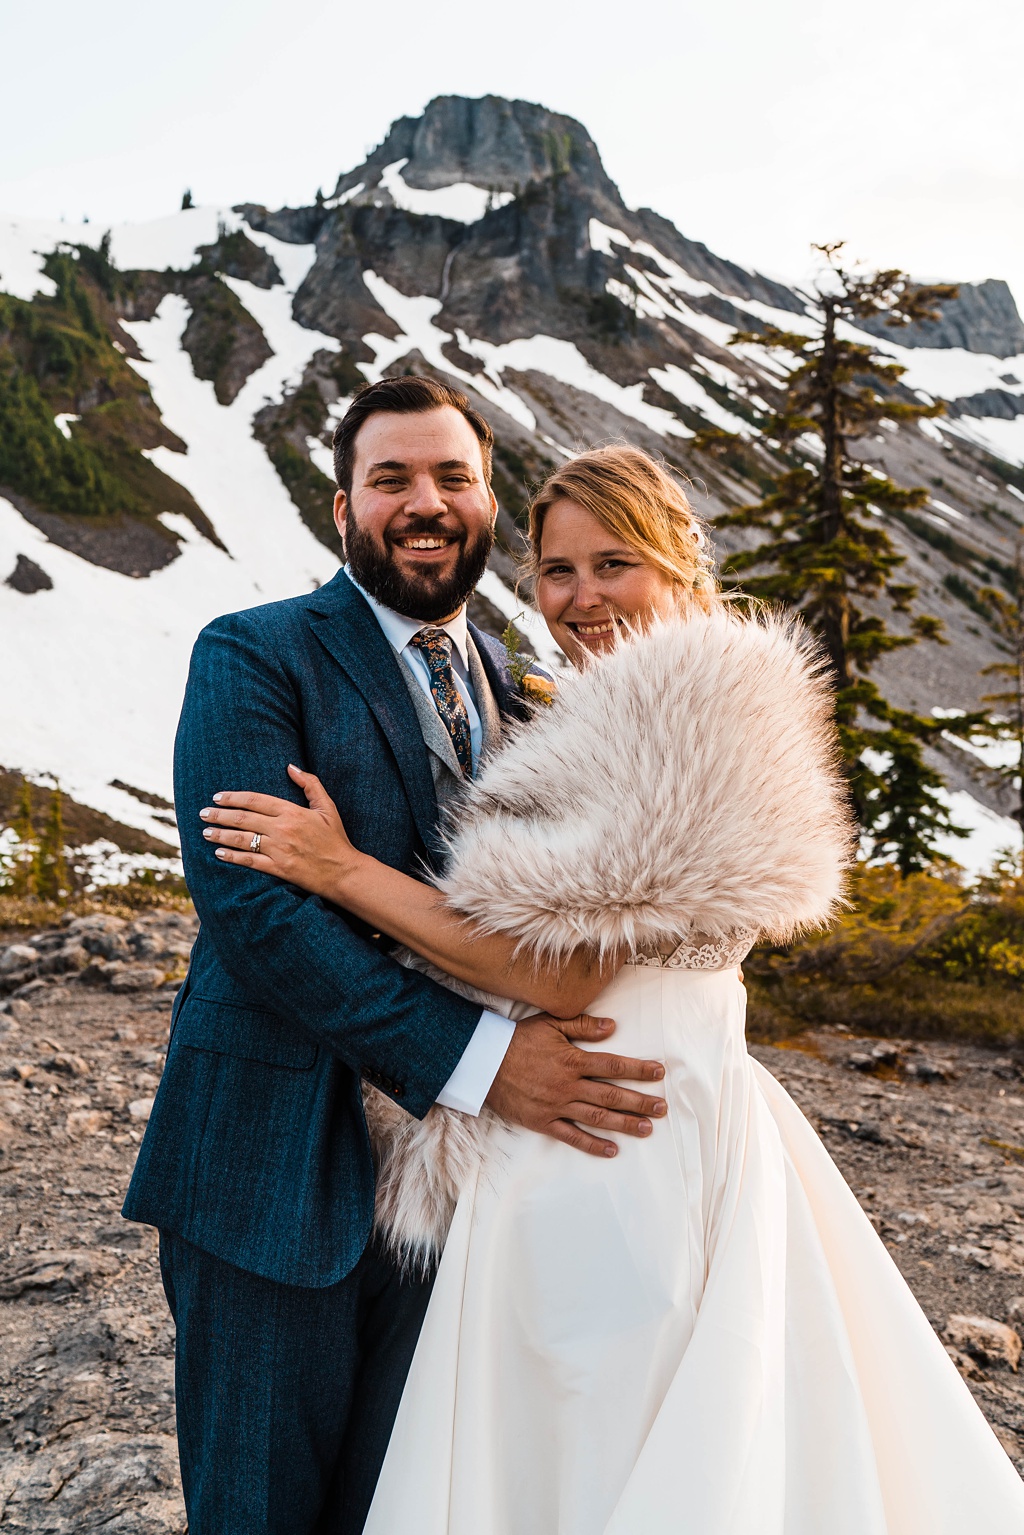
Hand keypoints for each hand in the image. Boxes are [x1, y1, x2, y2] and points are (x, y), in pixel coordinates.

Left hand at [199, 765, 362, 899]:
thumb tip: (291, 766)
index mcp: (292, 811)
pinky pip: (250, 862)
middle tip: (203, 813)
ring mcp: (280, 850)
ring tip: (205, 832)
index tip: (218, 797)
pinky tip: (219, 853)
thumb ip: (310, 784)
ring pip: (243, 839)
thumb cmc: (336, 839)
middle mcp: (283, 829)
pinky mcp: (279, 869)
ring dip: (221, 835)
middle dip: (220, 815)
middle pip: (243, 819)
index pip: (255, 800)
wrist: (344, 872)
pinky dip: (233, 857)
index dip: (233, 797)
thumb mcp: (327, 807)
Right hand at [487, 1013, 665, 1157]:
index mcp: (572, 1060)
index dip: (638, 1069)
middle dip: (639, 1102)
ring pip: (597, 1118)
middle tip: (662, 1108)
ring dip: (624, 1124)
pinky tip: (612, 1150)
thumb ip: (582, 1026)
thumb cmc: (519, 1040)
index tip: (659, 1072)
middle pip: (611, 1095)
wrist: (484, 1063)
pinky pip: (572, 1137)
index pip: (613, 1065)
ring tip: (646, 1129)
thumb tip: (612, 1027)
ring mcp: (556, 1106)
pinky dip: (592, 1145)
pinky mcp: (543, 1122)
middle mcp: (568, 1085)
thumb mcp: (550, 1024)